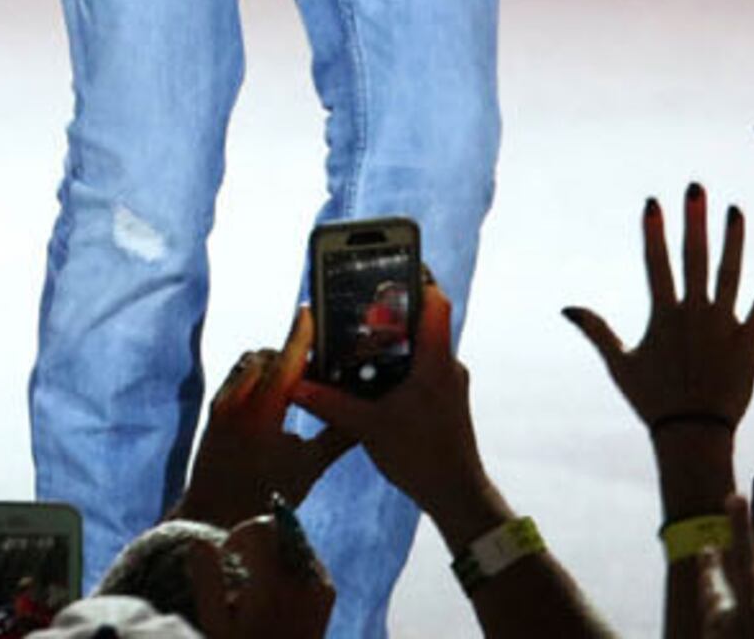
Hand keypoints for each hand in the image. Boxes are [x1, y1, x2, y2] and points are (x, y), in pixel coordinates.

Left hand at [180, 315, 351, 526]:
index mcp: (263, 408)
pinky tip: (274, 391)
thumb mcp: (309, 467)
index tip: (309, 311)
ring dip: (273, 362)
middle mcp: (238, 398)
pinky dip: (258, 374)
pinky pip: (238, 376)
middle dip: (292, 353)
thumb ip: (338, 436)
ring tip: (298, 377)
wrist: (214, 515)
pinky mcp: (215, 409)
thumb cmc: (264, 494)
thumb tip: (368, 418)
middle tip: (318, 361)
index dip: (301, 333)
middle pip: (269, 356)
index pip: (286, 358)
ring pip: (250, 363)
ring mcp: (223, 401)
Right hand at [291, 283, 491, 530]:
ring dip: (392, 337)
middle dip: (390, 306)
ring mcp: (446, 382)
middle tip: (359, 297)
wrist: (456, 496)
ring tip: (357, 334)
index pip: (434, 300)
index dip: (416, 274)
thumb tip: (296, 383)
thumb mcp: (369, 428)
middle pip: (422, 318)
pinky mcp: (441, 399)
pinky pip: (419, 366)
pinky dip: (396, 362)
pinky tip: (370, 374)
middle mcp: (446, 365)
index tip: (392, 257)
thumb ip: (330, 403)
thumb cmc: (424, 459)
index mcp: (436, 360)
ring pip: (419, 344)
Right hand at [566, 184, 753, 439]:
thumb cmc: (653, 400)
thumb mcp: (620, 365)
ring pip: (731, 275)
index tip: (654, 202)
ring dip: (734, 241)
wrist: (694, 434)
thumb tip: (567, 308)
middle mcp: (695, 315)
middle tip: (696, 187)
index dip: (654, 232)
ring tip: (735, 210)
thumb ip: (597, 331)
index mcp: (664, 316)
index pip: (657, 264)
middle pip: (695, 258)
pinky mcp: (749, 342)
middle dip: (695, 221)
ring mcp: (724, 327)